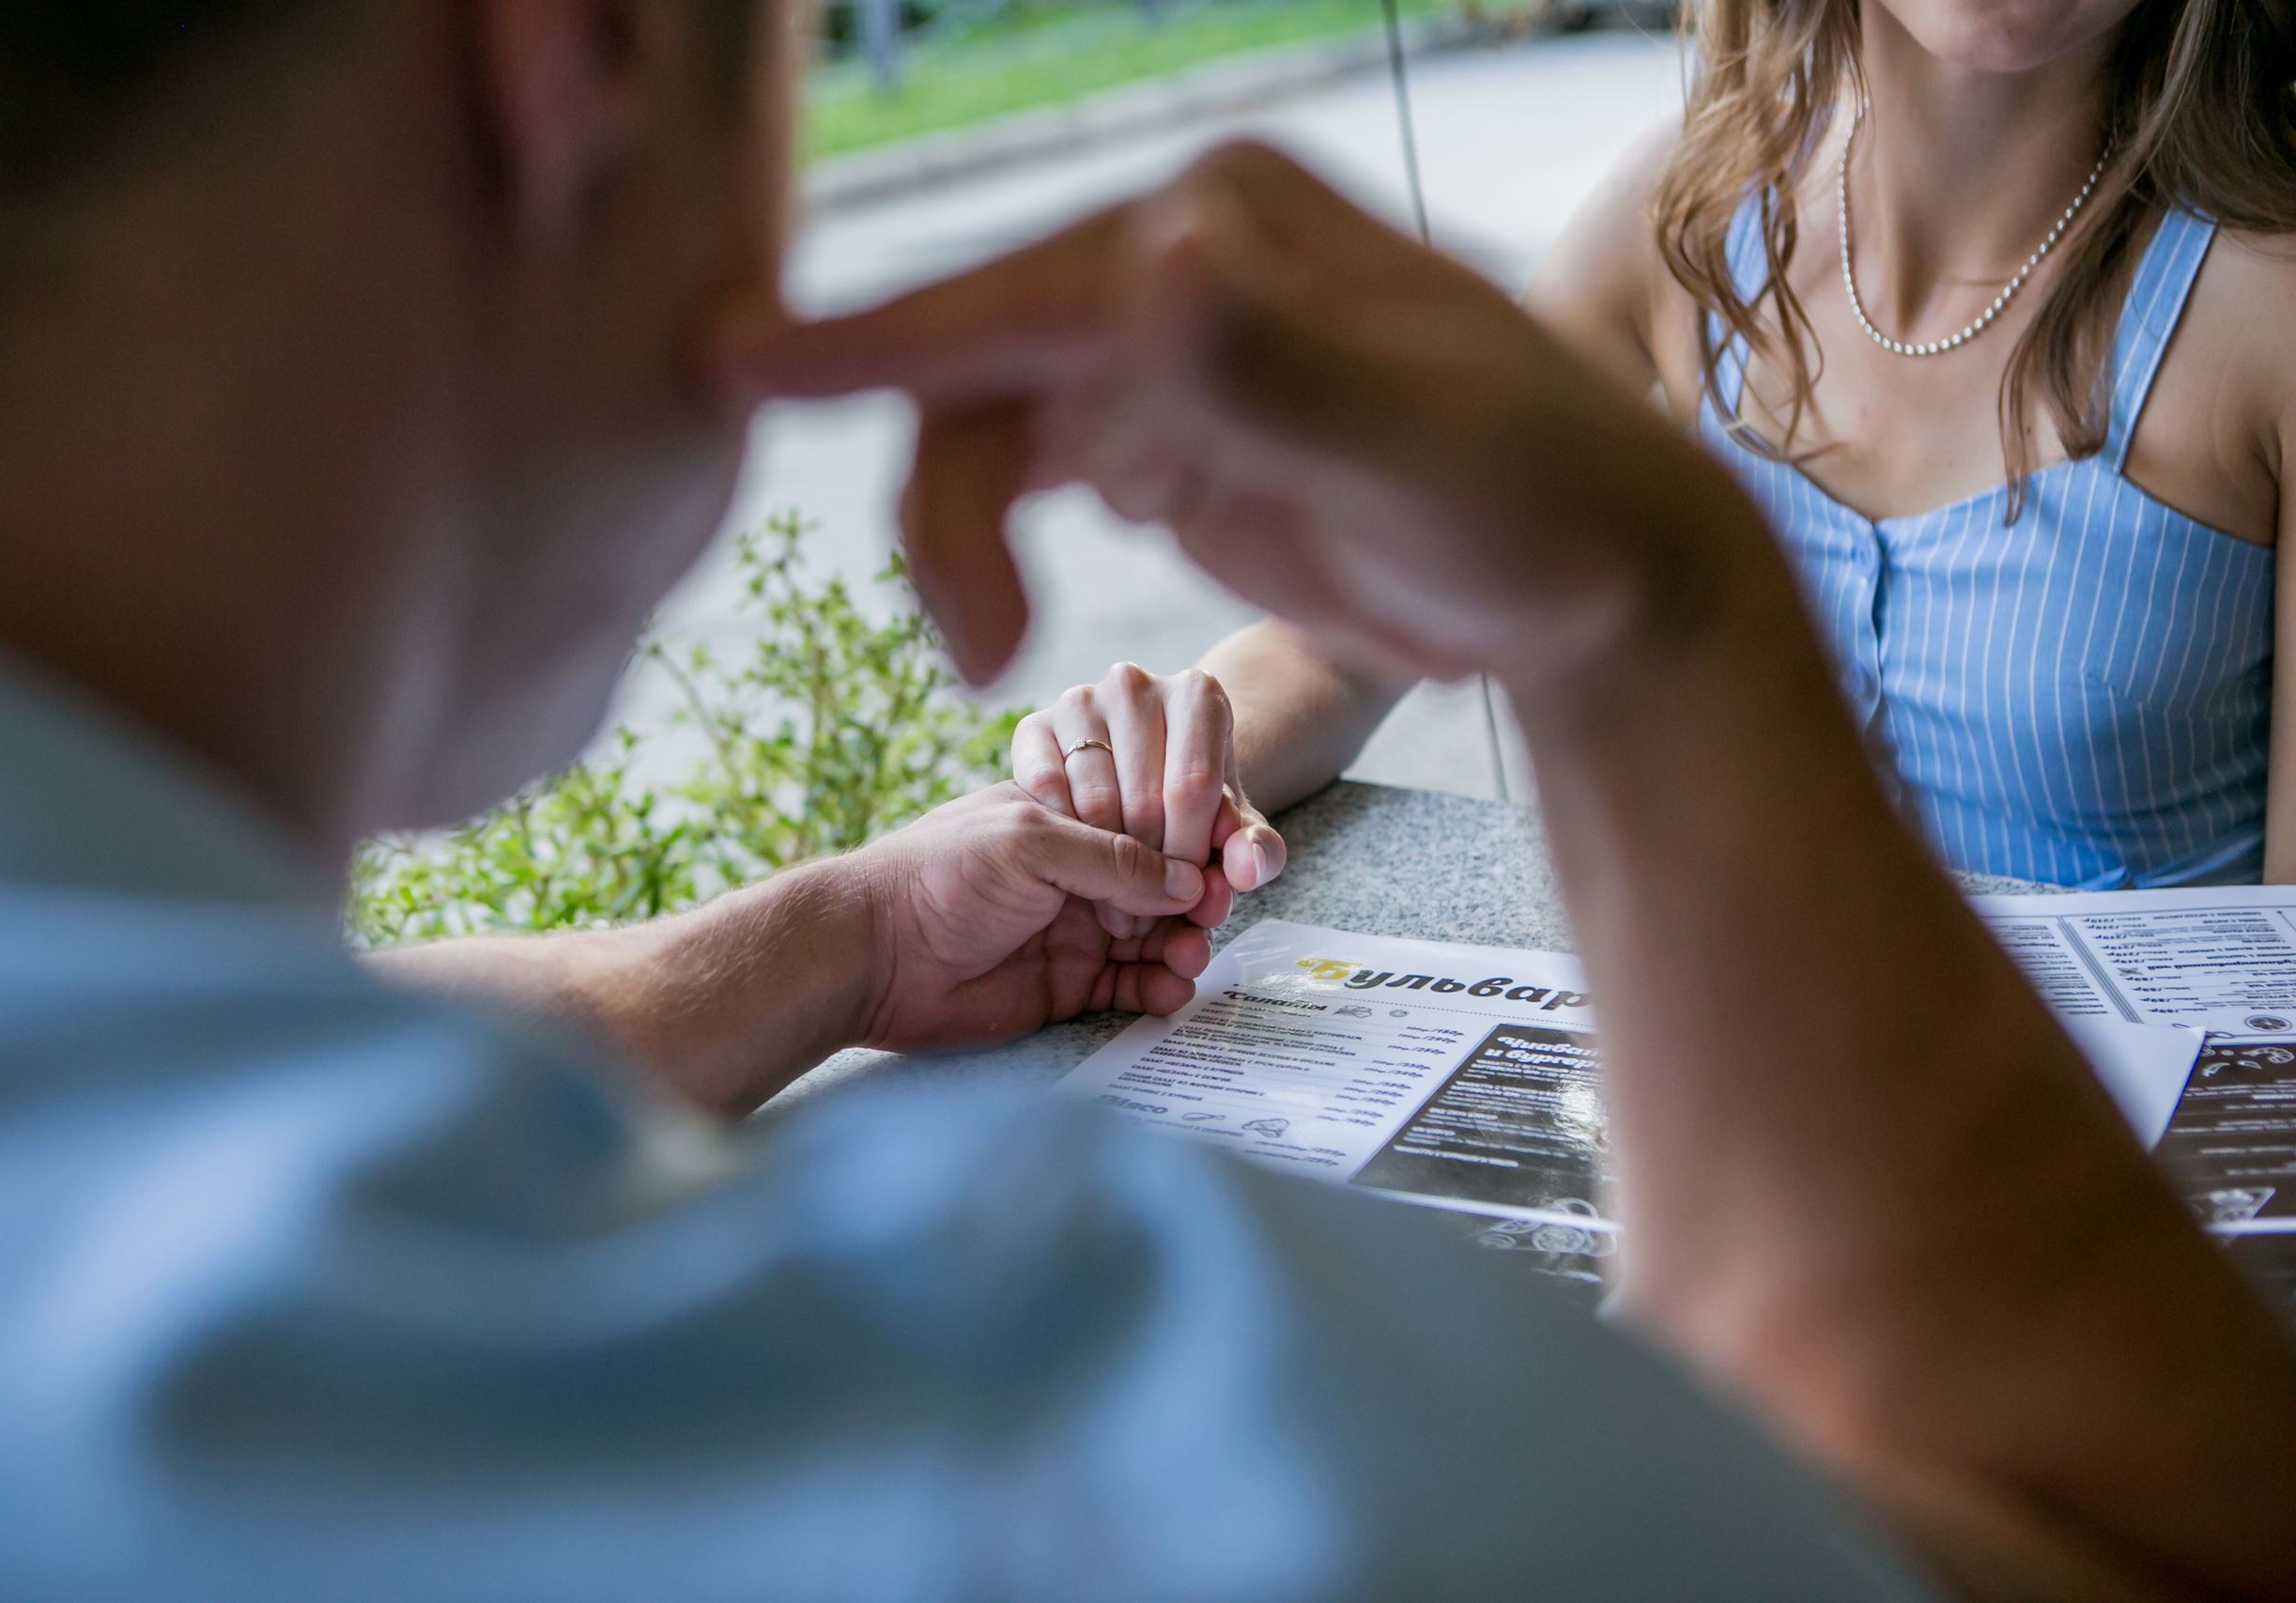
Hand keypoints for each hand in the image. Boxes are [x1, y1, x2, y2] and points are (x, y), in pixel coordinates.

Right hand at [722, 142, 1757, 710]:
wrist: (1597, 576)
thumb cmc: (1535, 502)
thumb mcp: (1412, 444)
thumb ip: (1275, 362)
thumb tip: (1155, 250)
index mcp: (1219, 231)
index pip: (1018, 291)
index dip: (873, 338)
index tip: (727, 361)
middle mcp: (1177, 271)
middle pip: (980, 373)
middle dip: (944, 506)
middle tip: (973, 650)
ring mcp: (1167, 354)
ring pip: (989, 437)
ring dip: (960, 546)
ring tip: (989, 659)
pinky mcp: (1169, 442)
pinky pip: (1029, 480)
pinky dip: (992, 552)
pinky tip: (1002, 624)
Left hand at [851, 782, 1215, 1051]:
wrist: (872, 955)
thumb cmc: (941, 876)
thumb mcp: (1032, 841)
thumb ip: (1113, 858)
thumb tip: (1186, 880)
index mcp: (1068, 823)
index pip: (1150, 828)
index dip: (1191, 845)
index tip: (1227, 863)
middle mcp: (1076, 877)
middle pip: (1161, 889)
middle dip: (1196, 903)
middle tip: (1213, 918)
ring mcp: (1074, 933)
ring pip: (1152, 941)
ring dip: (1181, 948)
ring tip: (1190, 959)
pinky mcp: (1066, 989)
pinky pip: (1128, 990)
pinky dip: (1156, 990)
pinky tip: (1170, 991)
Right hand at [1012, 662, 1285, 937]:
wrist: (1135, 773)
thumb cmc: (1191, 806)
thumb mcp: (1231, 832)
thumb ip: (1257, 853)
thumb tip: (1246, 867)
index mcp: (1197, 694)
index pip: (1193, 787)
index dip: (1190, 852)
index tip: (1186, 891)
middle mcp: (1135, 684)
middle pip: (1144, 797)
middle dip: (1150, 870)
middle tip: (1150, 911)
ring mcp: (1079, 700)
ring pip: (1093, 802)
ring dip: (1105, 869)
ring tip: (1119, 902)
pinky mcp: (1032, 726)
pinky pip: (1047, 796)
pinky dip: (1064, 842)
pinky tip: (1082, 867)